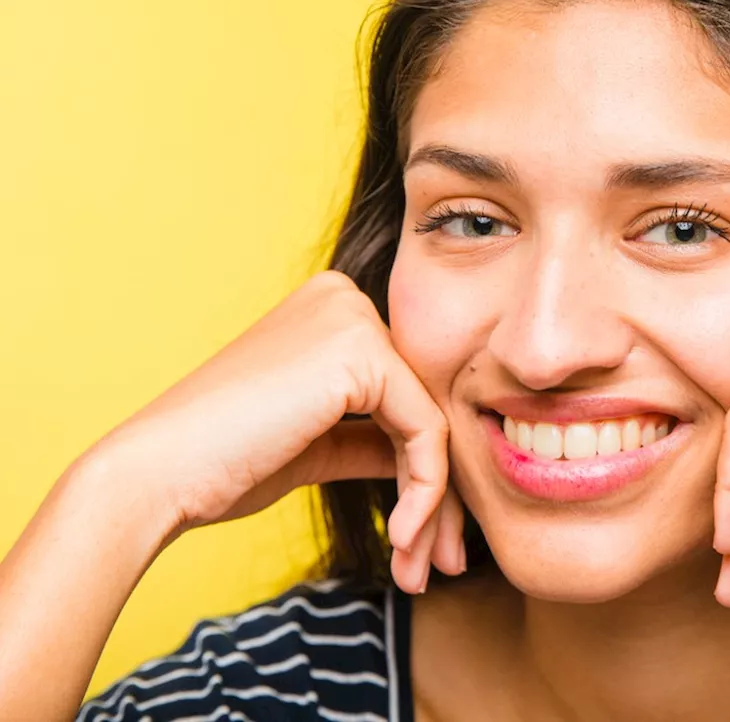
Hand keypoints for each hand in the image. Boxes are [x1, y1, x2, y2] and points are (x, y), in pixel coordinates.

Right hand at [92, 270, 462, 593]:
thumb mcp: (315, 444)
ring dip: (434, 507)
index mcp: (332, 310)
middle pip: (424, 406)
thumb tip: (429, 459)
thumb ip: (371, 438)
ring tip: (417, 569)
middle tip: (434, 564)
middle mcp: (346, 298)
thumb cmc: (219, 464)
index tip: (423, 540)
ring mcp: (353, 318)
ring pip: (433, 423)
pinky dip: (424, 492)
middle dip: (437, 495)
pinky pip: (426, 430)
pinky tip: (401, 537)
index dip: (423, 471)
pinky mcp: (361, 350)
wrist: (155, 476)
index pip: (406, 394)